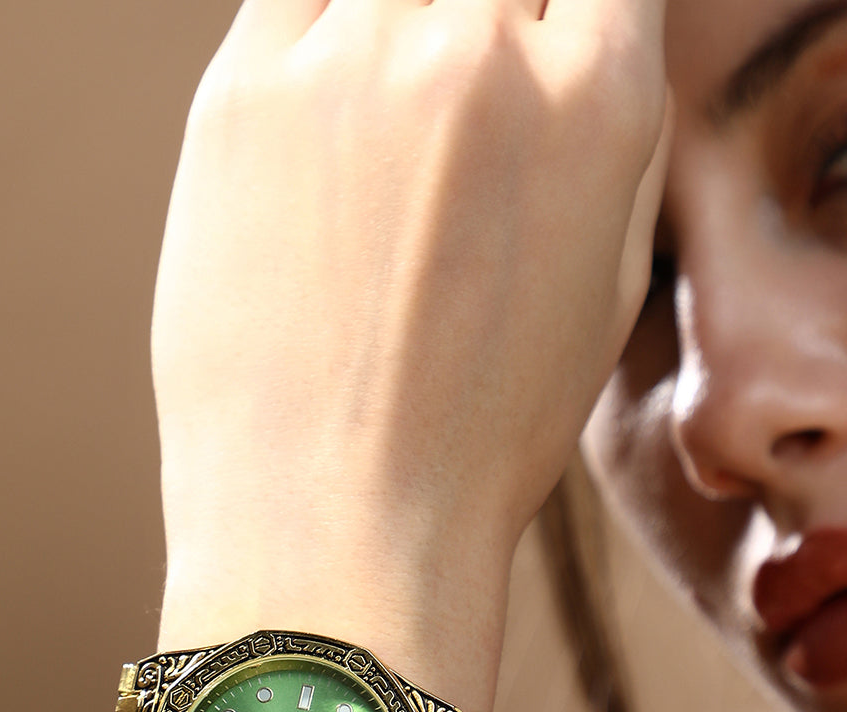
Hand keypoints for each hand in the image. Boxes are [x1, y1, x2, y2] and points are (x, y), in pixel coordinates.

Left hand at [153, 0, 670, 708]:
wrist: (338, 524)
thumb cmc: (479, 435)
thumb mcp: (601, 287)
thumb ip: (605, 132)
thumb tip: (579, 35)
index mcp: (597, 100)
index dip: (563, 9)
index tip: (535, 47)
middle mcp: (480, 49)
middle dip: (485, 20)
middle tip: (449, 131)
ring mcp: (352, 61)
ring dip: (400, 27)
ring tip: (384, 145)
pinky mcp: (241, 91)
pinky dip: (317, 28)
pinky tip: (322, 115)